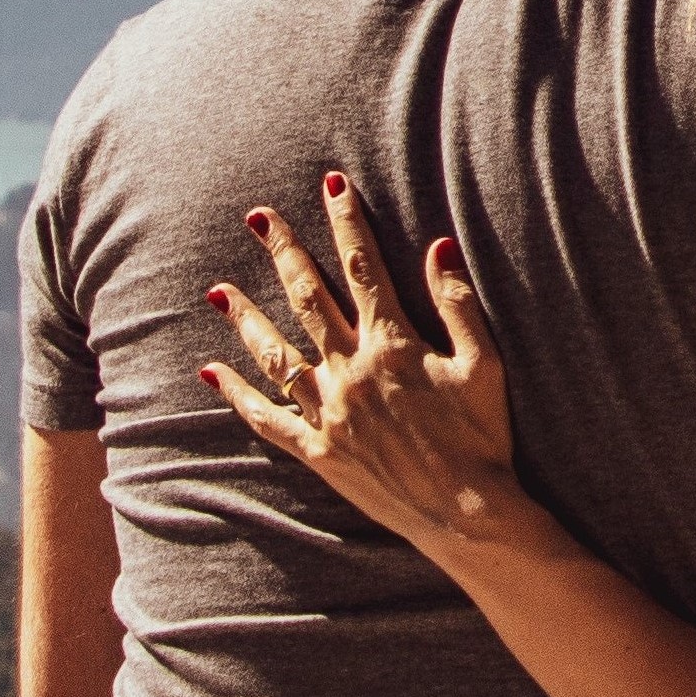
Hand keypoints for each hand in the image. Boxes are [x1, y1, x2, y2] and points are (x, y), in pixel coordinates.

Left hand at [202, 172, 522, 545]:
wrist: (466, 512)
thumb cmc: (484, 437)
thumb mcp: (484, 364)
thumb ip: (459, 304)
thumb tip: (440, 247)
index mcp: (392, 345)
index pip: (365, 269)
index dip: (347, 223)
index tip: (332, 184)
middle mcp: (350, 372)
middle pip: (309, 300)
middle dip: (285, 253)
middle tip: (260, 218)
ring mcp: (328, 413)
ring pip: (276, 355)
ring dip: (247, 319)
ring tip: (219, 289)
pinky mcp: (318, 451)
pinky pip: (266, 419)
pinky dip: (236, 395)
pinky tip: (212, 372)